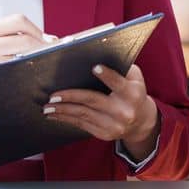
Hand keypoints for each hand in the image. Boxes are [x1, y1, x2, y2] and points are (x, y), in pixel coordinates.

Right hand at [0, 14, 49, 130]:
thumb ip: (20, 37)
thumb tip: (54, 40)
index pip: (19, 20)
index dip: (38, 29)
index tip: (51, 41)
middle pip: (24, 39)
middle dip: (43, 46)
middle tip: (55, 54)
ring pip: (22, 58)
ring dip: (38, 61)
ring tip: (46, 65)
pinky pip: (16, 75)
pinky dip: (28, 75)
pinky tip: (34, 77)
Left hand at [45, 64, 160, 162]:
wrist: (140, 121)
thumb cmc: (133, 92)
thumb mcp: (134, 78)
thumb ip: (121, 68)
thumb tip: (97, 54)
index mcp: (132, 94)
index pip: (118, 83)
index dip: (107, 75)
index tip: (94, 67)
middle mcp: (124, 111)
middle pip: (93, 101)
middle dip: (71, 97)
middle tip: (53, 94)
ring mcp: (113, 125)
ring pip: (83, 115)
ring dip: (63, 110)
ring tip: (48, 105)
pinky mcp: (104, 134)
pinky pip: (81, 124)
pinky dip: (66, 118)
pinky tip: (55, 114)